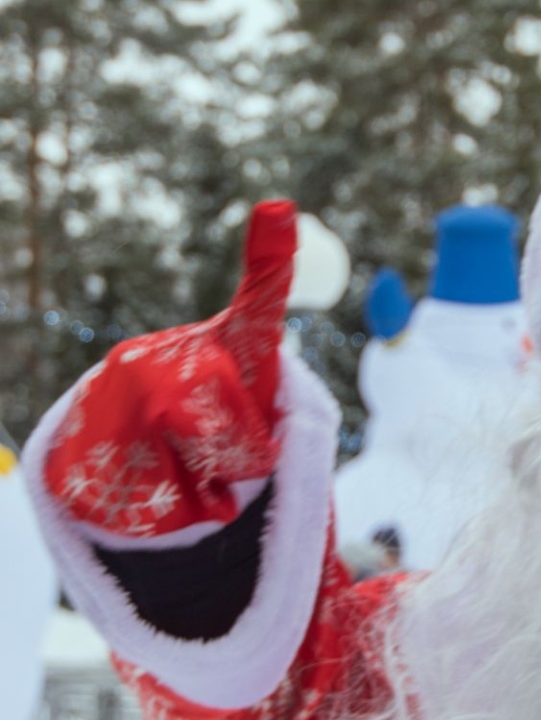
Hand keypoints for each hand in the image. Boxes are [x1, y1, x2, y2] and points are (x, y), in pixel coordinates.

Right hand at [42, 201, 297, 537]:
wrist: (125, 450)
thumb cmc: (217, 421)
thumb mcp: (259, 406)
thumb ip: (275, 389)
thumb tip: (278, 325)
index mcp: (219, 345)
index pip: (259, 305)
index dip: (271, 256)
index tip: (279, 205)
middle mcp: (157, 360)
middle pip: (237, 436)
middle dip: (245, 458)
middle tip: (224, 448)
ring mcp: (113, 408)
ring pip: (199, 474)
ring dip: (211, 486)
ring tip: (187, 463)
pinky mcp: (83, 465)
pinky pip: (165, 511)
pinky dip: (179, 514)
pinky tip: (153, 485)